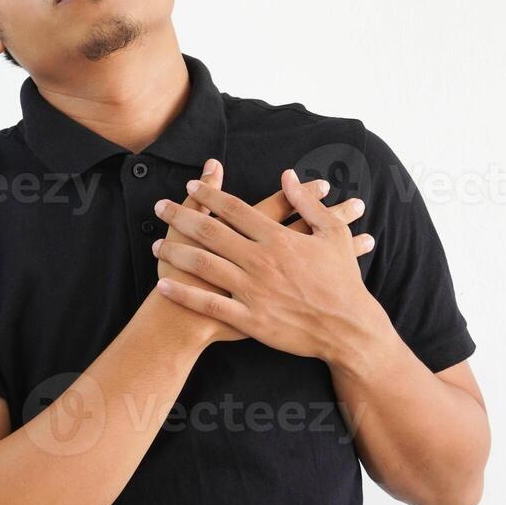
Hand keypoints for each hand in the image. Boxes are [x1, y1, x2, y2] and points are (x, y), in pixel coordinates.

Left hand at [155, 160, 373, 344]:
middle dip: (181, 217)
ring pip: (205, 266)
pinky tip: (164, 285)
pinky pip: (209, 305)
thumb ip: (307, 203)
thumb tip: (288, 176)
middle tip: (160, 207)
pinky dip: (184, 295)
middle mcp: (261, 261)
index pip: (235, 209)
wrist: (348, 328)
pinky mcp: (250, 319)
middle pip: (211, 232)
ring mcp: (253, 291)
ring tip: (156, 245)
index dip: (210, 194)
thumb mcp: (333, 234)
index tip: (190, 185)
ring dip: (176, 253)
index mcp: (279, 238)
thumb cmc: (343, 280)